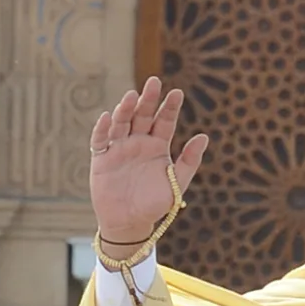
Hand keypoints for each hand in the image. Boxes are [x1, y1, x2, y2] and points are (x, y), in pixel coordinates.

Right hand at [90, 78, 208, 249]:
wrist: (130, 223)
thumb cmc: (155, 204)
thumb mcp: (177, 183)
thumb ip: (189, 160)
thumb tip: (204, 136)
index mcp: (158, 145)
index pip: (165, 121)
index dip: (170, 107)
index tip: (177, 93)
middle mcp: (138, 142)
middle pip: (143, 116)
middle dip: (148, 99)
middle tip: (154, 82)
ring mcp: (119, 148)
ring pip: (122, 123)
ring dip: (126, 109)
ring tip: (132, 97)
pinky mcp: (102, 158)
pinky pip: (100, 140)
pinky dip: (102, 129)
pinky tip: (107, 117)